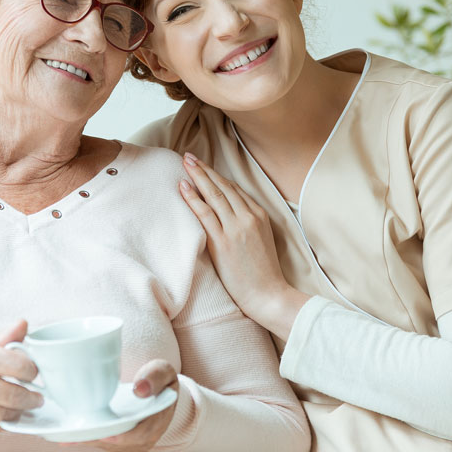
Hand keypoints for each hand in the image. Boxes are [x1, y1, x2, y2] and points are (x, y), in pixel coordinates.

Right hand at [0, 320, 43, 436]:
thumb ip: (4, 336)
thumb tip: (24, 324)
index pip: (20, 366)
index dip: (32, 371)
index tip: (34, 374)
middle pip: (16, 395)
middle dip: (32, 398)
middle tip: (37, 398)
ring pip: (5, 414)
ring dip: (18, 412)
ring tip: (22, 408)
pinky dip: (1, 426)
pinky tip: (5, 418)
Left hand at [65, 359, 178, 451]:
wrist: (157, 386)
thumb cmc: (158, 376)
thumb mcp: (162, 370)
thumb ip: (155, 377)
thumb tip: (140, 390)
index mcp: (159, 420)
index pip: (142, 433)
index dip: (123, 437)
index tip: (105, 435)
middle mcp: (147, 436)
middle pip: (120, 443)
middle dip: (98, 440)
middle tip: (74, 436)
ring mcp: (133, 442)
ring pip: (109, 445)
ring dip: (90, 441)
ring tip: (66, 435)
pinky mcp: (121, 442)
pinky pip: (104, 443)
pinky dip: (87, 440)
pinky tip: (68, 437)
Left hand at [179, 152, 308, 337]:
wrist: (268, 295)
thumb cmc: (263, 273)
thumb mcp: (262, 240)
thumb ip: (249, 224)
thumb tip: (230, 214)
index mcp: (260, 215)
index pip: (235, 190)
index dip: (217, 177)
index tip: (205, 167)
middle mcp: (249, 217)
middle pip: (223, 187)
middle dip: (205, 170)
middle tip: (189, 156)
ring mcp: (236, 228)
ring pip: (214, 195)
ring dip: (198, 177)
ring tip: (185, 163)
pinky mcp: (223, 242)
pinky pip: (205, 214)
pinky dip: (193, 198)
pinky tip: (183, 186)